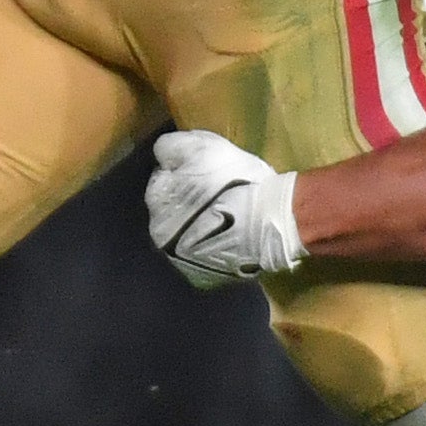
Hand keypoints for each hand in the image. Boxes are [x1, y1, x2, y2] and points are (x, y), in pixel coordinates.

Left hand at [145, 128, 304, 288]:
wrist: (269, 222)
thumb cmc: (234, 181)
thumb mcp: (200, 147)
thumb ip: (171, 148)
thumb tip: (162, 155)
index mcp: (157, 203)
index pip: (162, 180)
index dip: (183, 173)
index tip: (203, 171)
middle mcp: (160, 236)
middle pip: (170, 211)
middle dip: (186, 203)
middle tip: (215, 194)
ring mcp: (181, 261)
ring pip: (185, 236)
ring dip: (198, 226)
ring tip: (225, 218)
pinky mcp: (204, 278)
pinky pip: (202, 256)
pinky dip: (211, 247)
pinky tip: (229, 238)